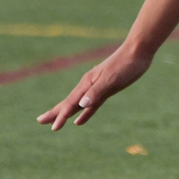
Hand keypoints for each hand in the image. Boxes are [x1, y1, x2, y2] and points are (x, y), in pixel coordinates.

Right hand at [37, 42, 154, 130]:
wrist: (138, 51)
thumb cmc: (126, 64)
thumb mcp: (111, 79)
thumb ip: (97, 92)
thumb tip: (81, 105)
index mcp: (87, 83)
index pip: (71, 103)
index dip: (61, 116)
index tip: (53, 128)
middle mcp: (88, 85)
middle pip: (68, 102)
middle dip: (55, 113)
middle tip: (40, 121)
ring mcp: (96, 87)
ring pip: (77, 104)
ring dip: (66, 113)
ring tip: (55, 122)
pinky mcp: (106, 88)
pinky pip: (91, 104)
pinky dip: (84, 113)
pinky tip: (79, 120)